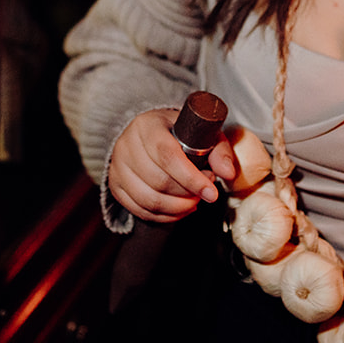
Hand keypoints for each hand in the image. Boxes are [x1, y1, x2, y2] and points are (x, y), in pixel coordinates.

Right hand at [108, 109, 239, 222]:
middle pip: (159, 181)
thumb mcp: (201, 132)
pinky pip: (140, 210)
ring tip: (194, 202)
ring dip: (178, 208)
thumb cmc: (178, 132)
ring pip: (149, 200)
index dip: (191, 178)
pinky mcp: (116, 185)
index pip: (167, 156)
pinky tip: (179, 210)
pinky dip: (164, 216)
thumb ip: (219, 150)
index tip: (212, 193)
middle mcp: (127, 144)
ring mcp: (118, 167)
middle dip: (188, 194)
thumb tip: (228, 173)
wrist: (148, 132)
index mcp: (147, 125)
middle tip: (205, 192)